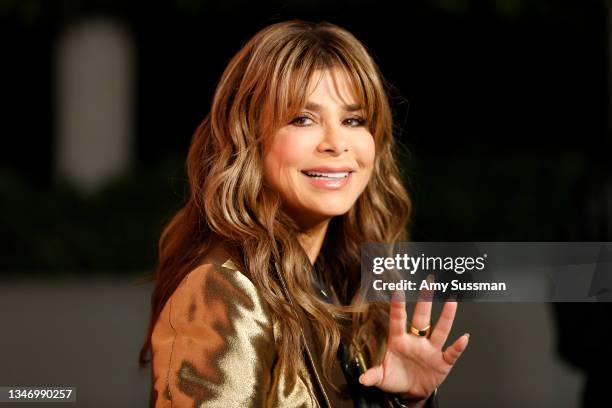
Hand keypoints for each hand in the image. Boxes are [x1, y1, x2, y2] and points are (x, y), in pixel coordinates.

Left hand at [358, 287, 468, 401]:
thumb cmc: (396, 378)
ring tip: (452, 302)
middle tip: (429, 282)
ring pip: (440, 330)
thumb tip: (363, 379)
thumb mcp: (382, 378)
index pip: (398, 320)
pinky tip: (464, 338)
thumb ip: (373, 376)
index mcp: (399, 341)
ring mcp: (430, 350)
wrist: (411, 392)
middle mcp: (416, 341)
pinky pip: (451, 353)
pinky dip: (458, 347)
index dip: (398, 306)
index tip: (398, 290)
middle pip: (421, 318)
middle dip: (425, 301)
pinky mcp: (442, 362)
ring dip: (446, 317)